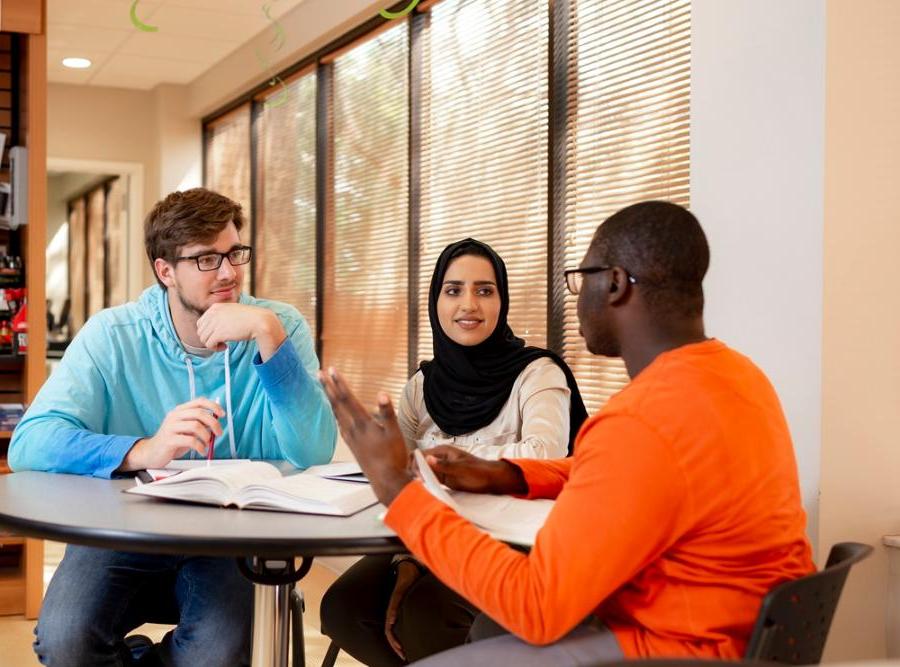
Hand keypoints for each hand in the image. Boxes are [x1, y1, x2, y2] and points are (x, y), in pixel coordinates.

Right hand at [118, 399, 223, 471]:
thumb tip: (217, 422)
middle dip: (214, 423)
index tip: (222, 414)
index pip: (199, 402)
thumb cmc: (173, 441)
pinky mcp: (169, 440)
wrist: (152, 453)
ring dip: (207, 436)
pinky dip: (200, 447)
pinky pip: (190, 441)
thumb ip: (200, 424)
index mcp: (180, 411)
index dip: (213, 406)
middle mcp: (174, 416)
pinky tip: (202, 451)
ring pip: (196, 426)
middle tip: (219, 433)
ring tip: (207, 445)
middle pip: (200, 414)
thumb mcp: (187, 430)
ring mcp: (170, 427)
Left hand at [196, 303, 285, 359]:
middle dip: (209, 338)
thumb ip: (222, 316)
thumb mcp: (232, 312)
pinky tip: (225, 347)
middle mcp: (213, 314)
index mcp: (215, 307)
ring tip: (223, 345)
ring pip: (203, 339)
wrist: (259, 321)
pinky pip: (209, 344)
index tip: (217, 335)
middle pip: (200, 331)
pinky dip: (215, 348)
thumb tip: (215, 328)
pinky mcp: (219, 333)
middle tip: (220, 341)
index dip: (207, 331)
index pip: (201, 322)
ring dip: (212, 344)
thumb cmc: (250, 318)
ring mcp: (215, 323)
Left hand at [318, 368, 411, 504]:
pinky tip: (337, 413)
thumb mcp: (395, 433)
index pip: (348, 398)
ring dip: (330, 399)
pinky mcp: (352, 445)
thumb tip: (382, 394)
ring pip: (336, 414)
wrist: (386, 480)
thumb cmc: (393, 456)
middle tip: (319, 373)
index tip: (332, 370)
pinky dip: (336, 413)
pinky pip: (340, 424)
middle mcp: (352, 429)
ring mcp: (350, 438)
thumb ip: (387, 413)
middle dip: (328, 387)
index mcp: (362, 424)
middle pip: (336, 404)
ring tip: (325, 388)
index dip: (339, 383)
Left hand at [384, 559, 422, 658]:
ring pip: (389, 622)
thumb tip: (434, 623)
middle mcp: (393, 610)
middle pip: (389, 631)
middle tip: (402, 654)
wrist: (409, 570)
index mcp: (397, 614)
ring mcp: (394, 603)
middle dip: (394, 644)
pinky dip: (392, 613)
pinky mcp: (396, 594)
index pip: (394, 633)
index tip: (403, 654)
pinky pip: (393, 605)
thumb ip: (421, 612)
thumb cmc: (413, 587)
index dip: (397, 644)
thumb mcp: (416, 602)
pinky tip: (392, 620)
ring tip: (397, 644)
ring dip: (391, 634)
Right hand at [424, 445, 527, 494]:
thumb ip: (445, 465)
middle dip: (415, 472)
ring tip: (420, 489)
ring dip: (419, 479)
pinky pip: (430, 480)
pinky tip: (425, 491)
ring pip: (423, 472)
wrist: (491, 480)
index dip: (416, 465)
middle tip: (419, 484)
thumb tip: (427, 459)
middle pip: (419, 463)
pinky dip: (426, 484)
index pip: (420, 455)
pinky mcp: (443, 479)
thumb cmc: (479, 471)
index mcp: (442, 451)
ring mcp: (441, 469)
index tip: (419, 477)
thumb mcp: (462, 469)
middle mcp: (439, 458)